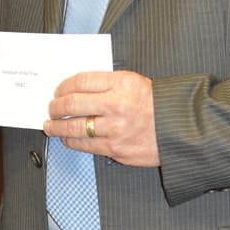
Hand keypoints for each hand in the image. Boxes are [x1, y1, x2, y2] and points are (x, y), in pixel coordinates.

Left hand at [44, 70, 158, 166]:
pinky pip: (85, 145)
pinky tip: (67, 139)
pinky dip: (72, 142)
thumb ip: (108, 84)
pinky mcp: (115, 148)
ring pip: (74, 128)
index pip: (81, 81)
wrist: (179, 130)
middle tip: (51, 108)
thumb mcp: (135, 83)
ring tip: (50, 126)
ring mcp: (115, 129)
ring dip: (57, 127)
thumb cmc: (157, 105)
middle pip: (72, 104)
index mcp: (121, 83)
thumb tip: (77, 89)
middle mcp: (116, 105)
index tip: (58, 91)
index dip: (64, 86)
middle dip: (55, 107)